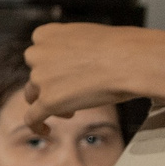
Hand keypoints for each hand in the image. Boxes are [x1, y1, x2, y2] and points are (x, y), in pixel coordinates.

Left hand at [24, 21, 142, 130]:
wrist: (132, 60)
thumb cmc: (121, 47)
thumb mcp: (87, 36)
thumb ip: (70, 48)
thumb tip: (73, 61)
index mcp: (46, 34)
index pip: (39, 52)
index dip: (52, 64)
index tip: (68, 72)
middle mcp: (37, 54)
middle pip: (36, 74)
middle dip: (51, 84)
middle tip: (75, 90)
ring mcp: (40, 78)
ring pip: (35, 95)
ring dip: (50, 101)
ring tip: (72, 109)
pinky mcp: (48, 100)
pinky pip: (32, 118)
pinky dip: (37, 125)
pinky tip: (45, 130)